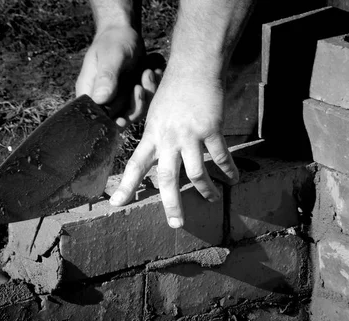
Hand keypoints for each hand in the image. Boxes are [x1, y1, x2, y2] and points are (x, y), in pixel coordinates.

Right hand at [75, 25, 159, 127]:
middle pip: (119, 119)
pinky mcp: (133, 96)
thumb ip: (106, 77)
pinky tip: (153, 71)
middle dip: (134, 105)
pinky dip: (152, 88)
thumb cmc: (113, 41)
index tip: (122, 120)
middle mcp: (104, 99)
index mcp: (89, 92)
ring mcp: (120, 99)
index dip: (108, 123)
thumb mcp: (111, 56)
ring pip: (136, 112)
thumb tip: (100, 100)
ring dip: (146, 95)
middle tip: (139, 86)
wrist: (125, 33)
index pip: (95, 117)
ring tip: (148, 72)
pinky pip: (146, 102)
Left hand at [109, 67, 239, 227]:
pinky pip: (220, 156)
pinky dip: (228, 170)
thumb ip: (156, 139)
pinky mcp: (210, 129)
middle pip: (167, 178)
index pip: (135, 165)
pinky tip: (233, 179)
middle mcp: (168, 139)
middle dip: (171, 204)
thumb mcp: (155, 115)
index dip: (125, 186)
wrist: (193, 68)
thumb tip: (155, 160)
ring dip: (205, 190)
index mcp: (152, 136)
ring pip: (196, 172)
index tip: (115, 204)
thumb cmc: (173, 91)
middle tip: (176, 224)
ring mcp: (190, 135)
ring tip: (212, 201)